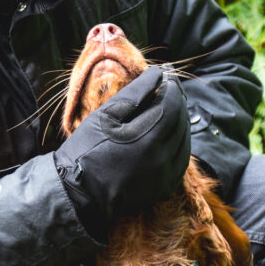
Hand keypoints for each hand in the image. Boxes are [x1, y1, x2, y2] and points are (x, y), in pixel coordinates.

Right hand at [53, 67, 189, 240]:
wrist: (79, 192)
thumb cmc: (87, 149)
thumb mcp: (106, 115)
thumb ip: (135, 93)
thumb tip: (158, 73)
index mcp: (148, 138)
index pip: (173, 104)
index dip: (171, 86)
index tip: (164, 75)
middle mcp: (163, 158)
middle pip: (182, 120)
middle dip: (176, 100)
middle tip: (166, 87)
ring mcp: (166, 175)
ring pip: (185, 139)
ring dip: (179, 120)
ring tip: (165, 107)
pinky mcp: (165, 186)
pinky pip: (181, 158)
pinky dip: (178, 141)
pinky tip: (167, 132)